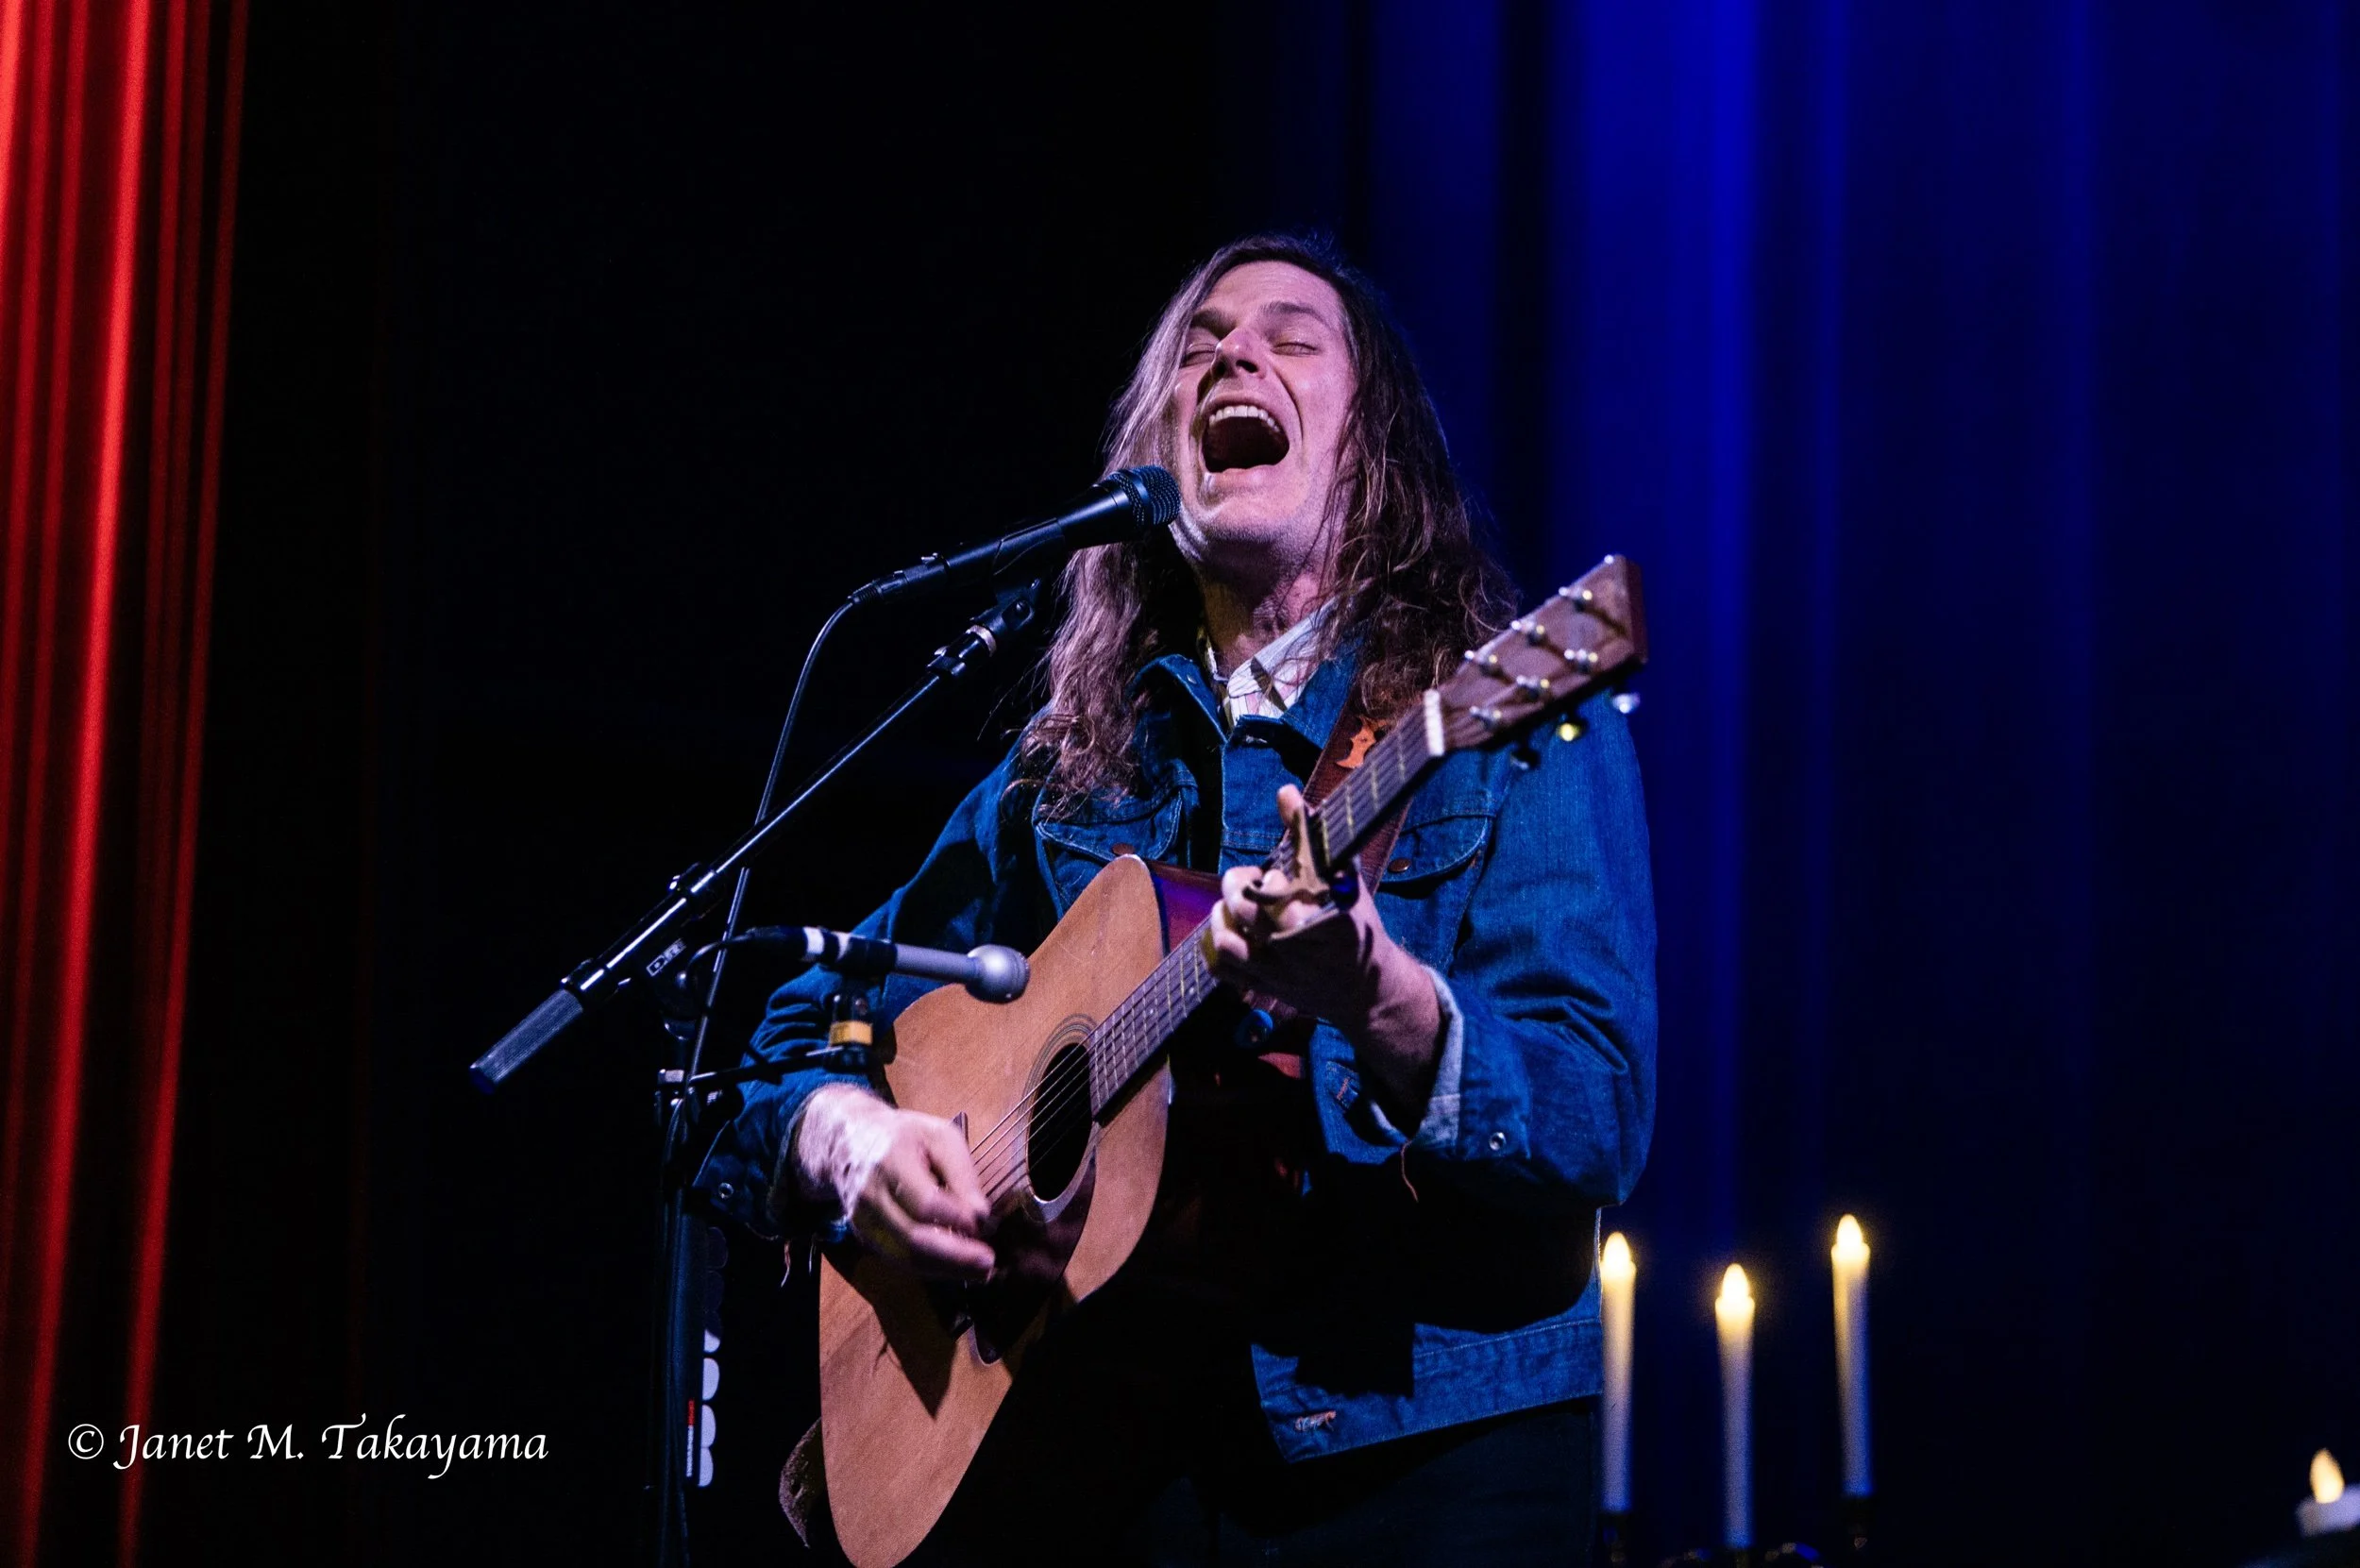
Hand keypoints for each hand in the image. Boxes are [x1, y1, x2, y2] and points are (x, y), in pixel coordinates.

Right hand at [791, 1084, 995, 1279]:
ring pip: (905, 1256)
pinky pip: (898, 1260)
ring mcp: (862, 1219)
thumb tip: (981, 1215)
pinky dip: (929, 1268)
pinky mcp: (863, 1236)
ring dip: (945, 1269)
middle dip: (955, 1256)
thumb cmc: (905, 1136)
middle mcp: (871, 1194)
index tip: (985, 1226)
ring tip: (980, 1271)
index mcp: (892, 1160)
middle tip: (989, 1262)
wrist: (850, 1142)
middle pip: (912, 1237)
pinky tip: (955, 1268)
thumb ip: (962, 1173)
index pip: (924, 1201)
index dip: (956, 1218)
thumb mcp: (940, 1137)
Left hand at [1203, 784, 1443, 1123]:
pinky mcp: (1264, 988)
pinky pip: (1222, 967)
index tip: (1273, 873)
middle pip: (1248, 911)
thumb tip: (1285, 791)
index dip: (1271, 881)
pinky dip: (1216, 945)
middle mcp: (1302, 948)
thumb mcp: (1346, 879)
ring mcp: (1280, 972)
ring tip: (1233, 903)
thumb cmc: (1356, 925)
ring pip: (1228, 940)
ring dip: (1222, 914)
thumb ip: (1313, 837)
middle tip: (1248, 878)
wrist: (1366, 990)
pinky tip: (1229, 929)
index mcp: (1329, 919)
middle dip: (1239, 885)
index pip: (1284, 895)